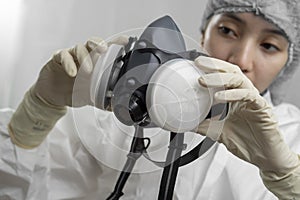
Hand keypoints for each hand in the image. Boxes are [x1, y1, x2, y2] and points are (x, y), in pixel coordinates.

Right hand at [9, 36, 128, 147]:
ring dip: (84, 57)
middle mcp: (85, 56)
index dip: (116, 43)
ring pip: (79, 48)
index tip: (125, 42)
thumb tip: (116, 107)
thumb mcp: (91, 96)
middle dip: (100, 44)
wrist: (53, 96)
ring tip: (88, 70)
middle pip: (93, 43)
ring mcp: (71, 56)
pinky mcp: (58, 58)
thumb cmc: (74, 90)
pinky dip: (68, 63)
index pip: (107, 49)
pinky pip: (63, 55)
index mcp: (96, 62)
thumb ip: (103, 100)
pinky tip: (72, 72)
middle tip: (104, 49)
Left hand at [194, 56, 299, 197]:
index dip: (210, 69)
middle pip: (231, 71)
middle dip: (214, 65)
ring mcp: (254, 100)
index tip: (194, 65)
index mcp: (236, 97)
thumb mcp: (218, 132)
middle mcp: (245, 95)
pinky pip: (248, 95)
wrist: (265, 157)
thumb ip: (204, 125)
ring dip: (220, 77)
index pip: (223, 76)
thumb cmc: (247, 142)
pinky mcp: (262, 108)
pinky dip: (232, 94)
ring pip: (239, 80)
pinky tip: (219, 96)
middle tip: (198, 63)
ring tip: (203, 80)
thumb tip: (186, 123)